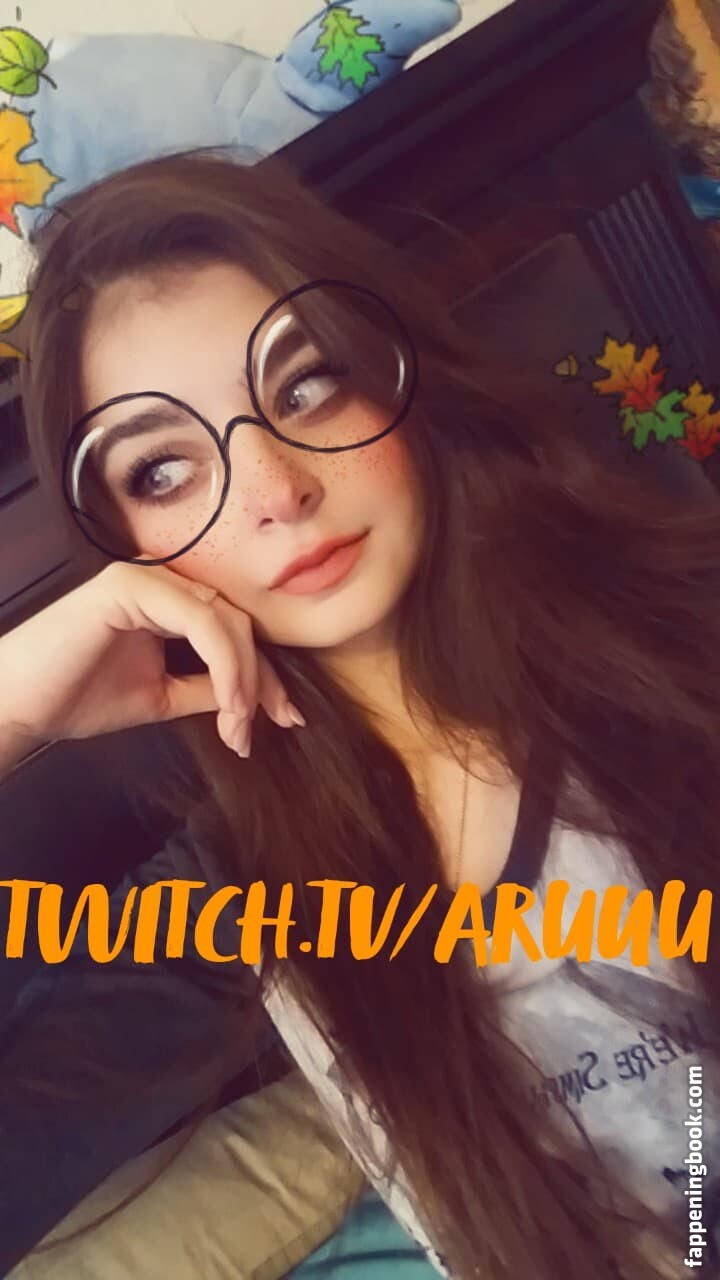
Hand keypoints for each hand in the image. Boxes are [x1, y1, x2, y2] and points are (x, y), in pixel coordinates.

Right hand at [0, 561, 304, 761]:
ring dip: (244, 679)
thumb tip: (255, 696)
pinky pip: (200, 622)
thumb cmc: (75, 698)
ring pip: (225, 621)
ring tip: (239, 727)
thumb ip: (205, 687)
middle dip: (263, 677)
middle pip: (237, 622)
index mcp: (165, 600)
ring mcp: (144, 578)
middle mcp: (159, 580)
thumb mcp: (160, 696)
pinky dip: (224, 665)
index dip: (264, 673)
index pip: (232, 628)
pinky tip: (227, 706)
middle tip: (276, 722)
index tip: (285, 716)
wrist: (17, 707)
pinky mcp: (131, 587)